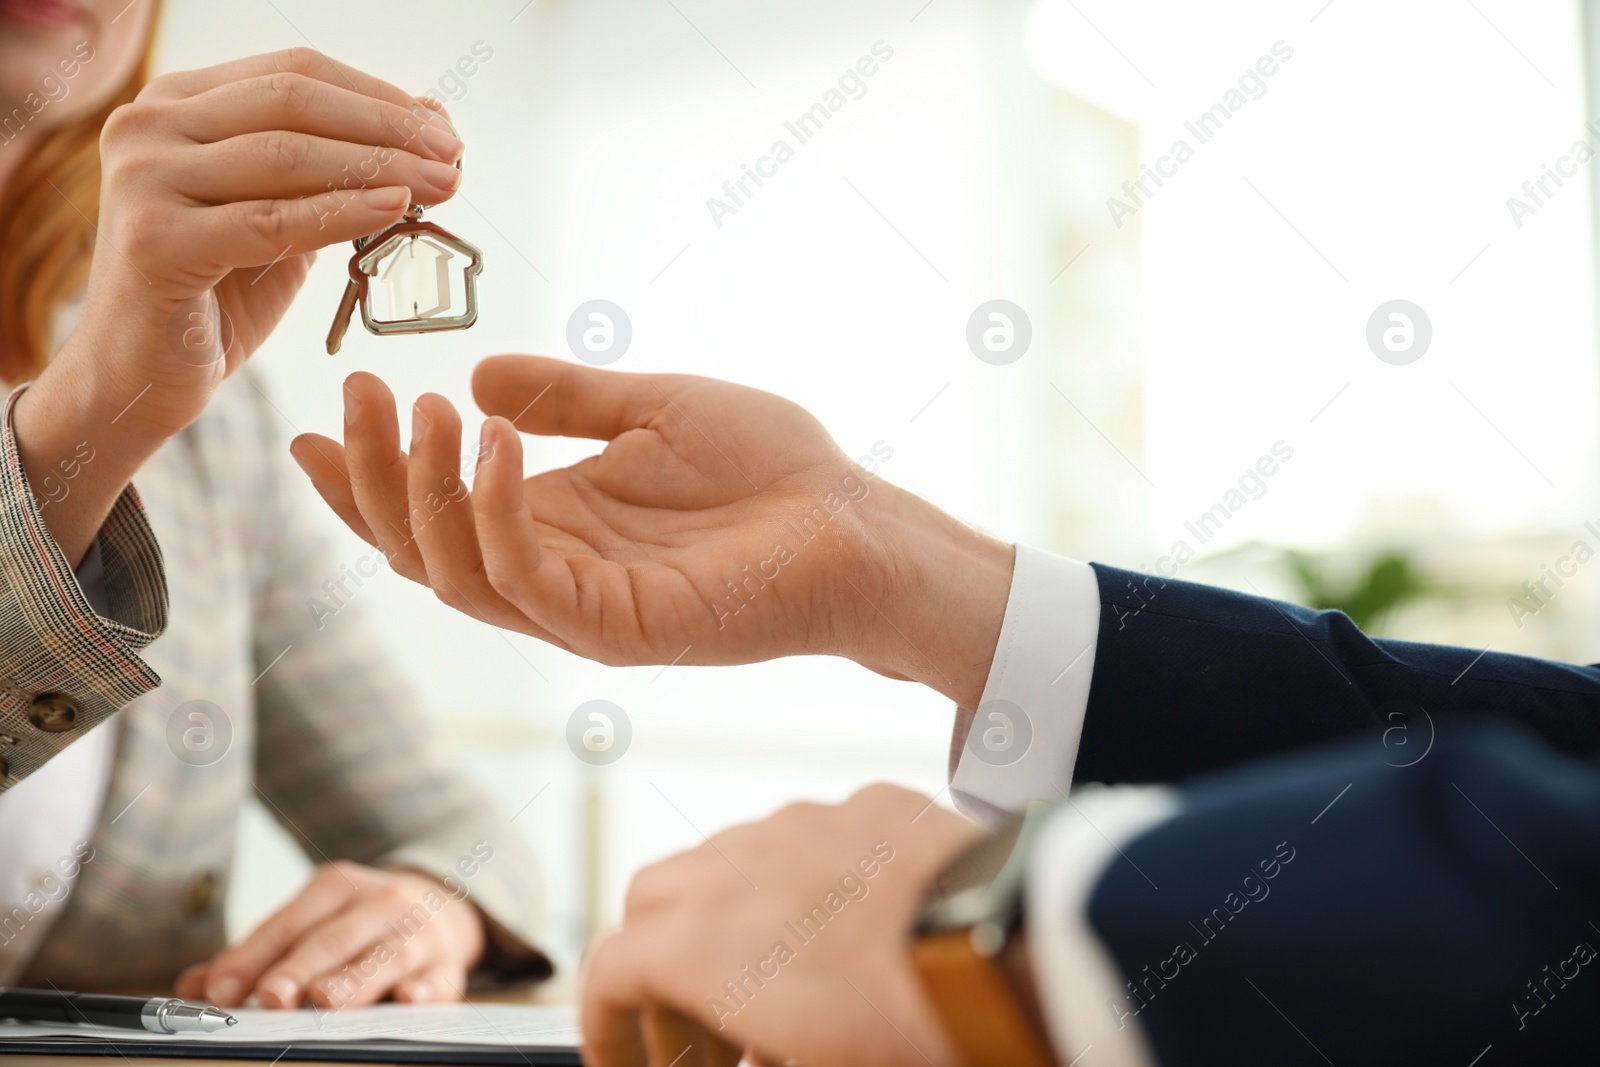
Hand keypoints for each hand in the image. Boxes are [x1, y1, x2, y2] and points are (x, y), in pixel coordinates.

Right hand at [14, 47, 463, 563]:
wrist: (142, 374)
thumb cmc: (218, 295)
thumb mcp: (284, 220)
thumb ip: (336, 174)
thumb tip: (430, 125)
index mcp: (175, 104)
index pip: (293, 73)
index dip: (376, 94)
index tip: (442, 125)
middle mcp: (148, 127)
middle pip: (292, 102)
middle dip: (387, 125)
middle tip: (453, 153)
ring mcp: (145, 181)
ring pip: (285, 156)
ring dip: (379, 165)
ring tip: (444, 182)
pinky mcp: (157, 242)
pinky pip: (271, 221)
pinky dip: (342, 212)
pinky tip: (395, 209)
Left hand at [174, 862, 484, 1010]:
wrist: (438, 905)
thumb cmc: (356, 924)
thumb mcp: (309, 923)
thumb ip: (254, 955)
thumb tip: (190, 988)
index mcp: (337, 887)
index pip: (288, 923)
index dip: (253, 957)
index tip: (220, 991)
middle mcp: (381, 902)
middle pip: (334, 938)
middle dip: (300, 968)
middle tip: (270, 997)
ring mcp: (418, 933)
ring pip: (385, 956)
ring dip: (354, 981)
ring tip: (325, 1002)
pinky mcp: (447, 965)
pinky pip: (439, 978)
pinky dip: (424, 989)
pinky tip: (409, 999)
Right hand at [292, 356, 1014, 706]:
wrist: (854, 517)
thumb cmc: (771, 469)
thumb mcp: (651, 408)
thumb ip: (568, 396)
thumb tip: (476, 377)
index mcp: (553, 525)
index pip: (430, 516)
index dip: (365, 475)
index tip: (316, 416)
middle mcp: (552, 573)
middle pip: (419, 549)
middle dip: (370, 477)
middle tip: (359, 393)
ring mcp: (580, 607)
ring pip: (454, 572)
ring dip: (420, 491)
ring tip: (424, 408)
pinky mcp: (618, 627)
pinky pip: (525, 580)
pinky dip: (494, 513)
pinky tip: (497, 443)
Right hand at [580, 784, 984, 1066]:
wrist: (1021, 949)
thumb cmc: (917, 1030)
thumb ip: (757, 1058)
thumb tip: (747, 1058)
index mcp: (709, 944)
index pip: (610, 970)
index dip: (607, 1026)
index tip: (624, 1062)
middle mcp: (743, 867)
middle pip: (652, 900)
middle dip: (656, 963)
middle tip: (701, 1037)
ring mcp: (807, 824)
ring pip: (725, 855)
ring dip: (725, 915)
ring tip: (775, 985)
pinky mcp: (871, 805)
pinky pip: (808, 832)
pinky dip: (800, 879)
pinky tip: (845, 928)